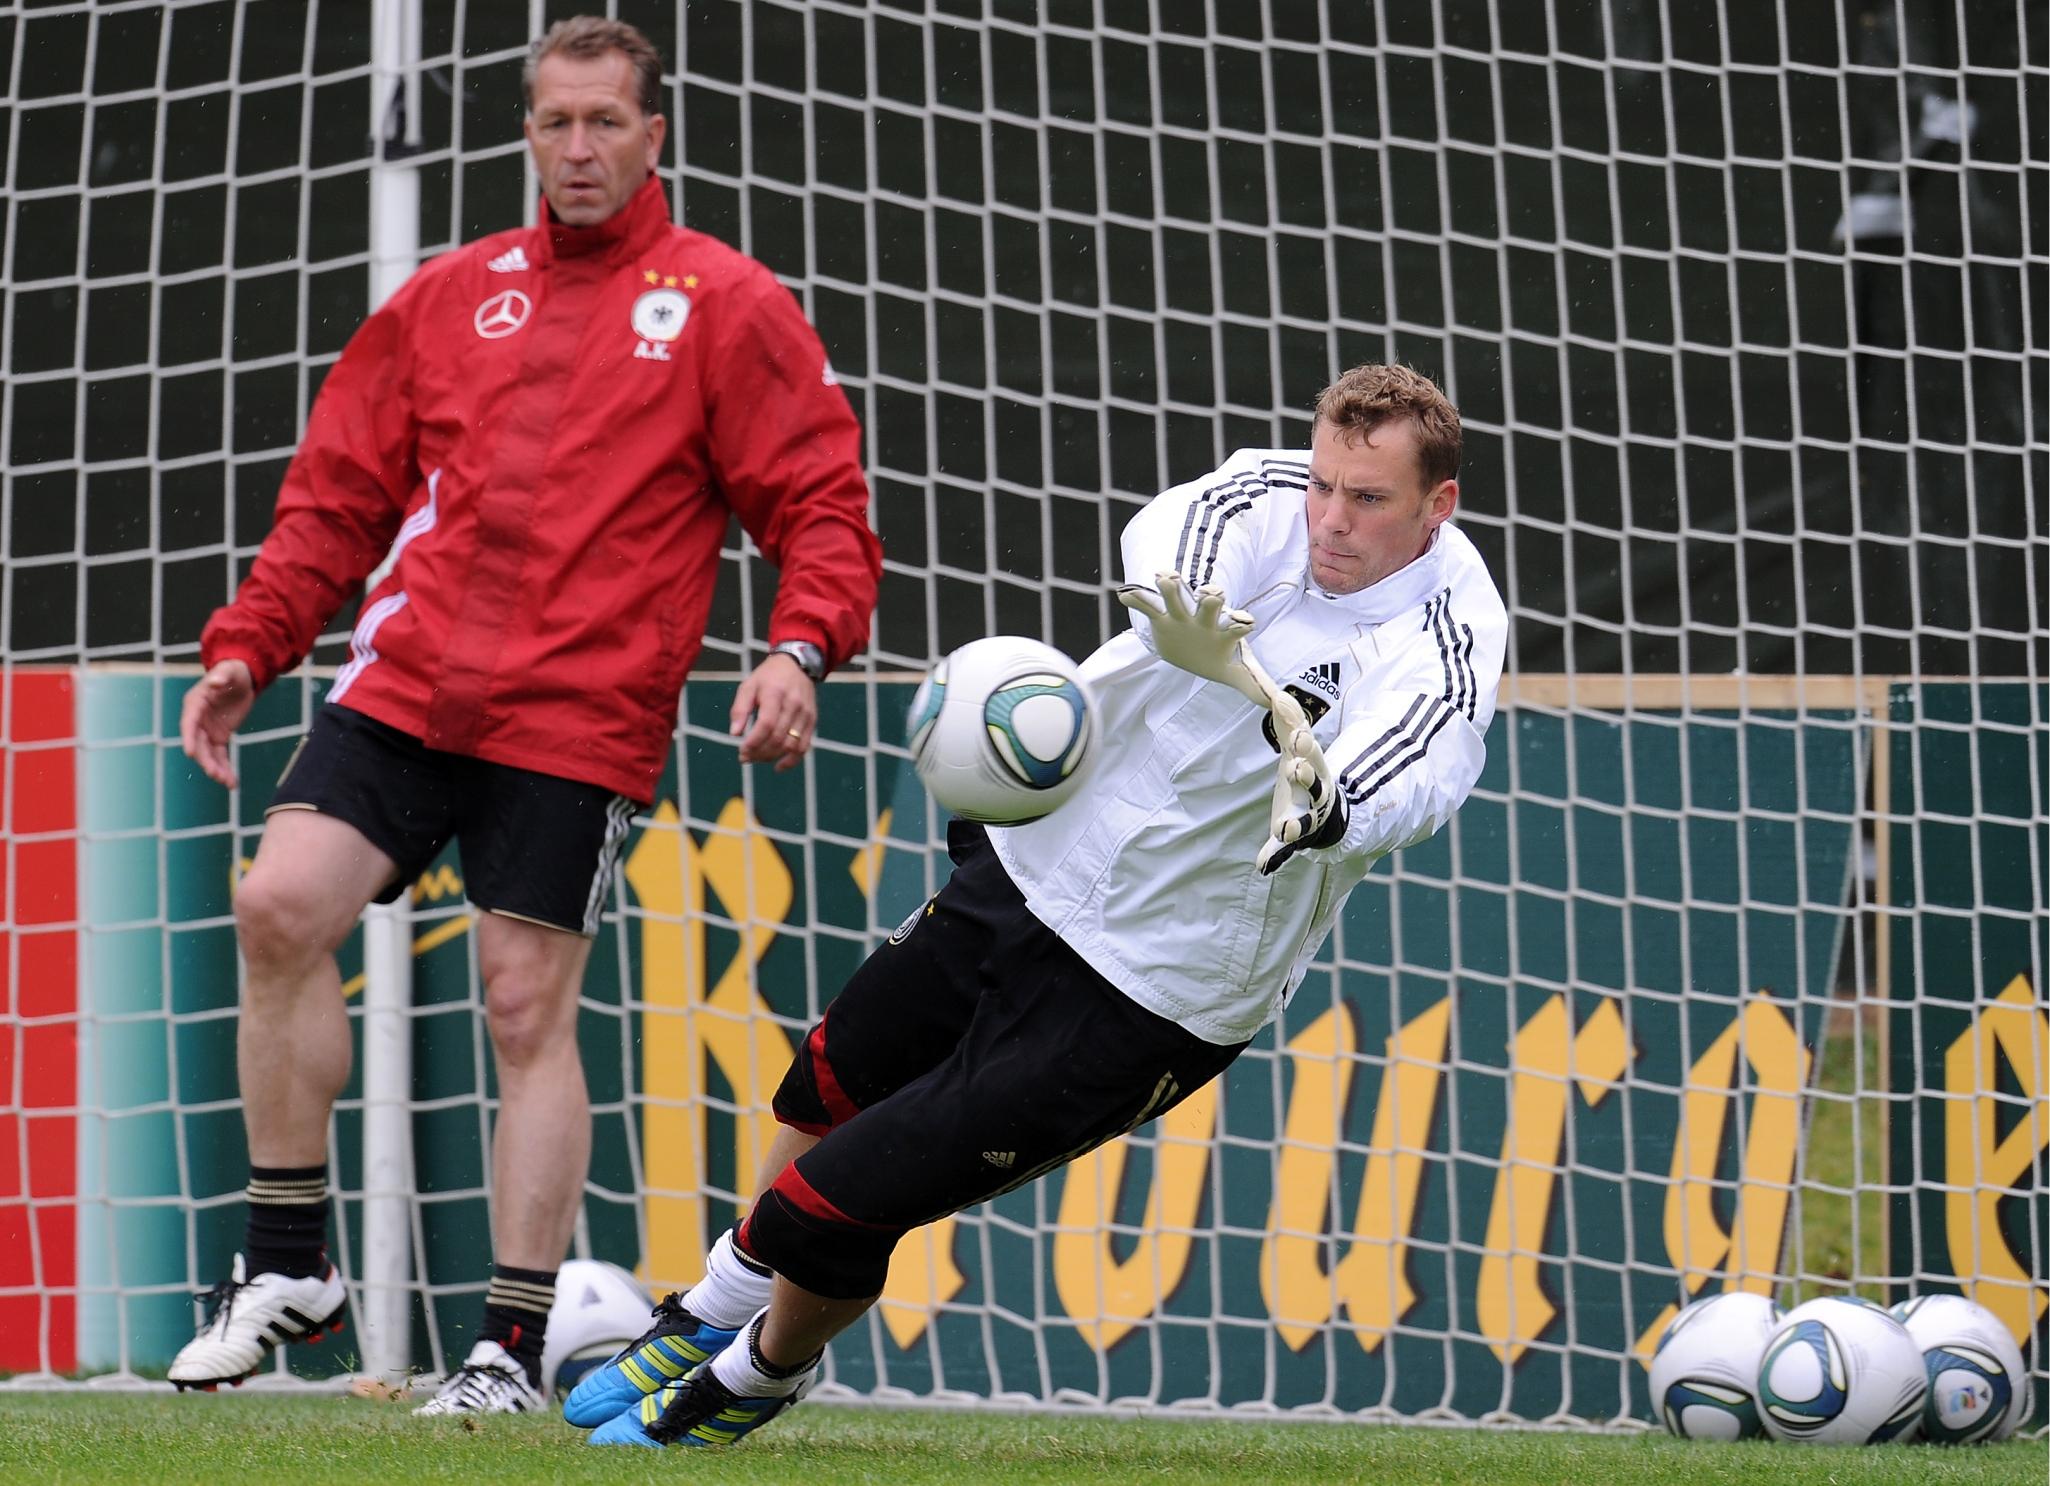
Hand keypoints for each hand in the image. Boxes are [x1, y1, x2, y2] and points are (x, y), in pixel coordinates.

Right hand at [179, 660, 255, 788]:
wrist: (242, 678)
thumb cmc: (233, 672)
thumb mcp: (229, 671)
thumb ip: (221, 676)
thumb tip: (215, 682)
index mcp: (195, 704)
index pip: (189, 723)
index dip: (189, 738)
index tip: (191, 753)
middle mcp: (197, 720)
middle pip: (199, 743)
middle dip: (206, 760)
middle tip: (215, 774)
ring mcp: (207, 730)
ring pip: (209, 754)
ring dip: (217, 769)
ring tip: (228, 783)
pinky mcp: (220, 737)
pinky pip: (220, 755)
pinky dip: (225, 768)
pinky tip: (232, 782)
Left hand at [731, 652, 817, 771]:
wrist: (797, 665)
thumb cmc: (768, 677)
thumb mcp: (748, 686)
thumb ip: (740, 709)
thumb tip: (734, 734)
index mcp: (775, 693)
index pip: (766, 724)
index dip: (753, 742)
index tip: (741, 751)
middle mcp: (793, 705)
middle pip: (778, 737)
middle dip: (759, 753)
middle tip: (745, 758)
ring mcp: (805, 714)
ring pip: (791, 745)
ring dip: (772, 757)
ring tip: (758, 758)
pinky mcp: (812, 722)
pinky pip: (804, 746)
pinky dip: (791, 761)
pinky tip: (778, 766)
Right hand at [1116, 571, 1286, 709]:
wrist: (1192, 647)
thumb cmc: (1219, 655)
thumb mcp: (1237, 671)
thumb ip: (1255, 684)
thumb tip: (1278, 705)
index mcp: (1224, 631)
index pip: (1236, 623)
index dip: (1242, 622)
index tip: (1245, 622)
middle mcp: (1204, 618)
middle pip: (1209, 602)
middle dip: (1210, 595)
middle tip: (1210, 593)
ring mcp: (1182, 614)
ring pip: (1176, 594)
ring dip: (1171, 585)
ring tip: (1165, 578)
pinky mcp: (1160, 617)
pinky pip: (1147, 605)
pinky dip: (1136, 599)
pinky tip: (1125, 596)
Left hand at [1256, 723, 1347, 874]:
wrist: (1325, 810)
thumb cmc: (1303, 775)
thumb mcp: (1297, 747)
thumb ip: (1289, 721)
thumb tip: (1278, 692)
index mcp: (1310, 764)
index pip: (1308, 750)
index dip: (1304, 743)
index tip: (1298, 736)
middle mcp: (1313, 789)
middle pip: (1313, 780)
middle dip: (1305, 775)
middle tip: (1295, 768)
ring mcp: (1306, 815)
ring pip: (1304, 820)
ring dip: (1295, 826)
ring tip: (1283, 831)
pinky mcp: (1296, 834)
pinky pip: (1283, 848)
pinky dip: (1273, 857)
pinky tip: (1262, 867)